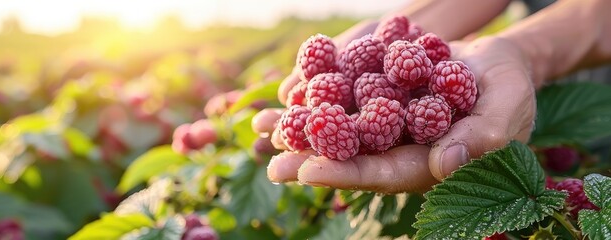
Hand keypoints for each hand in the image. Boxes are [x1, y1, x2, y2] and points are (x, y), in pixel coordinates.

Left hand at [252, 36, 535, 192]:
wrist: (493, 58)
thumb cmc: (508, 90)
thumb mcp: (505, 110)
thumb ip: (481, 138)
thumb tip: (444, 165)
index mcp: (424, 163)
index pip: (382, 173)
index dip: (346, 174)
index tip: (308, 172)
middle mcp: (395, 146)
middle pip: (348, 156)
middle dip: (310, 158)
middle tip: (271, 163)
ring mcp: (381, 120)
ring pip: (335, 127)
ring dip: (298, 127)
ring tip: (259, 127)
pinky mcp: (372, 93)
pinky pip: (338, 93)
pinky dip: (311, 91)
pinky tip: (283, 90)